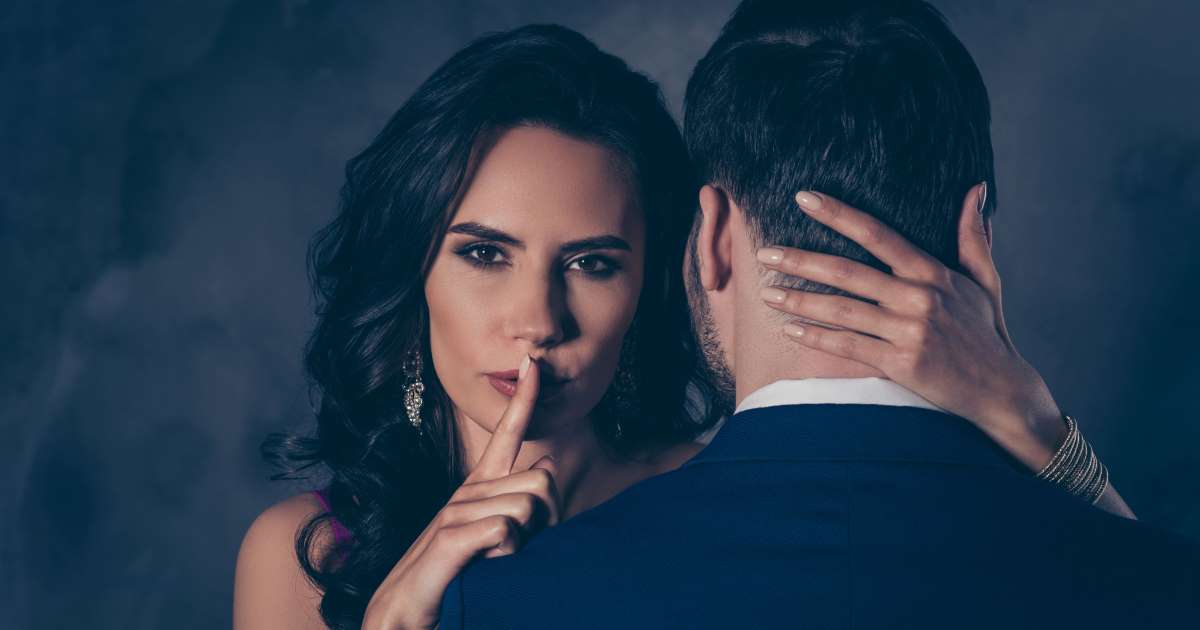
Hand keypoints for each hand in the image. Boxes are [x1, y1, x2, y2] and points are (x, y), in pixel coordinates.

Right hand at [362, 355, 561, 629]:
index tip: (533, 363)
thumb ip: (522, 512)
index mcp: (480, 488)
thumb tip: (548, 478)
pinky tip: (486, 564)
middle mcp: (468, 491)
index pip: (506, 433)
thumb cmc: (455, 582)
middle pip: (542, 480)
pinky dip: (506, 550)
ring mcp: (455, 513)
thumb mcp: (494, 542)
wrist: (402, 620)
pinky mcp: (447, 538)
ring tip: (494, 561)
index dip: (523, 398)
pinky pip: (504, 528)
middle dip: (545, 518)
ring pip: (528, 506)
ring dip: (523, 542)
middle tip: (516, 548)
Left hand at [756, 187, 1066, 471]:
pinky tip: (790, 329)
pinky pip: (849, 346)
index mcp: (933, 273)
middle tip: (765, 253)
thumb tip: (974, 189)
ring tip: (765, 292)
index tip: (804, 198)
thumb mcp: (984, 280)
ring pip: (841, 310)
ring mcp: (909, 331)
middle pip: (847, 272)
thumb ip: (972, 236)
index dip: (838, 214)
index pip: (877, 234)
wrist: (1000, 390)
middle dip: (801, 260)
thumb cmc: (986, 333)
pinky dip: (817, 337)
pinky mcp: (901, 363)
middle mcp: (919, 298)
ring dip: (799, 299)